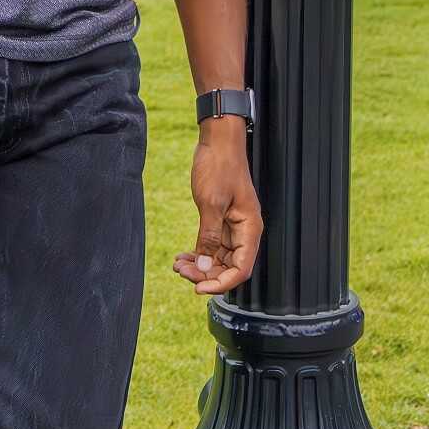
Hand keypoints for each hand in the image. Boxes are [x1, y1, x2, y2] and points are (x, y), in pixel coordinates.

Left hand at [173, 121, 262, 295]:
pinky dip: (199, 253)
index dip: (221, 283)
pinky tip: (183, 256)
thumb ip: (208, 237)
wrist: (218, 140)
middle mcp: (244, 231)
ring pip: (219, 258)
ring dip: (200, 265)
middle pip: (229, 267)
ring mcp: (233, 226)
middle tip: (182, 272)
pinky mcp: (222, 220)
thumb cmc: (219, 166)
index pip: (241, 270)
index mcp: (250, 229)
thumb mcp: (211, 203)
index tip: (198, 288)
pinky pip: (212, 245)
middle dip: (206, 274)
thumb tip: (204, 268)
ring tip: (178, 265)